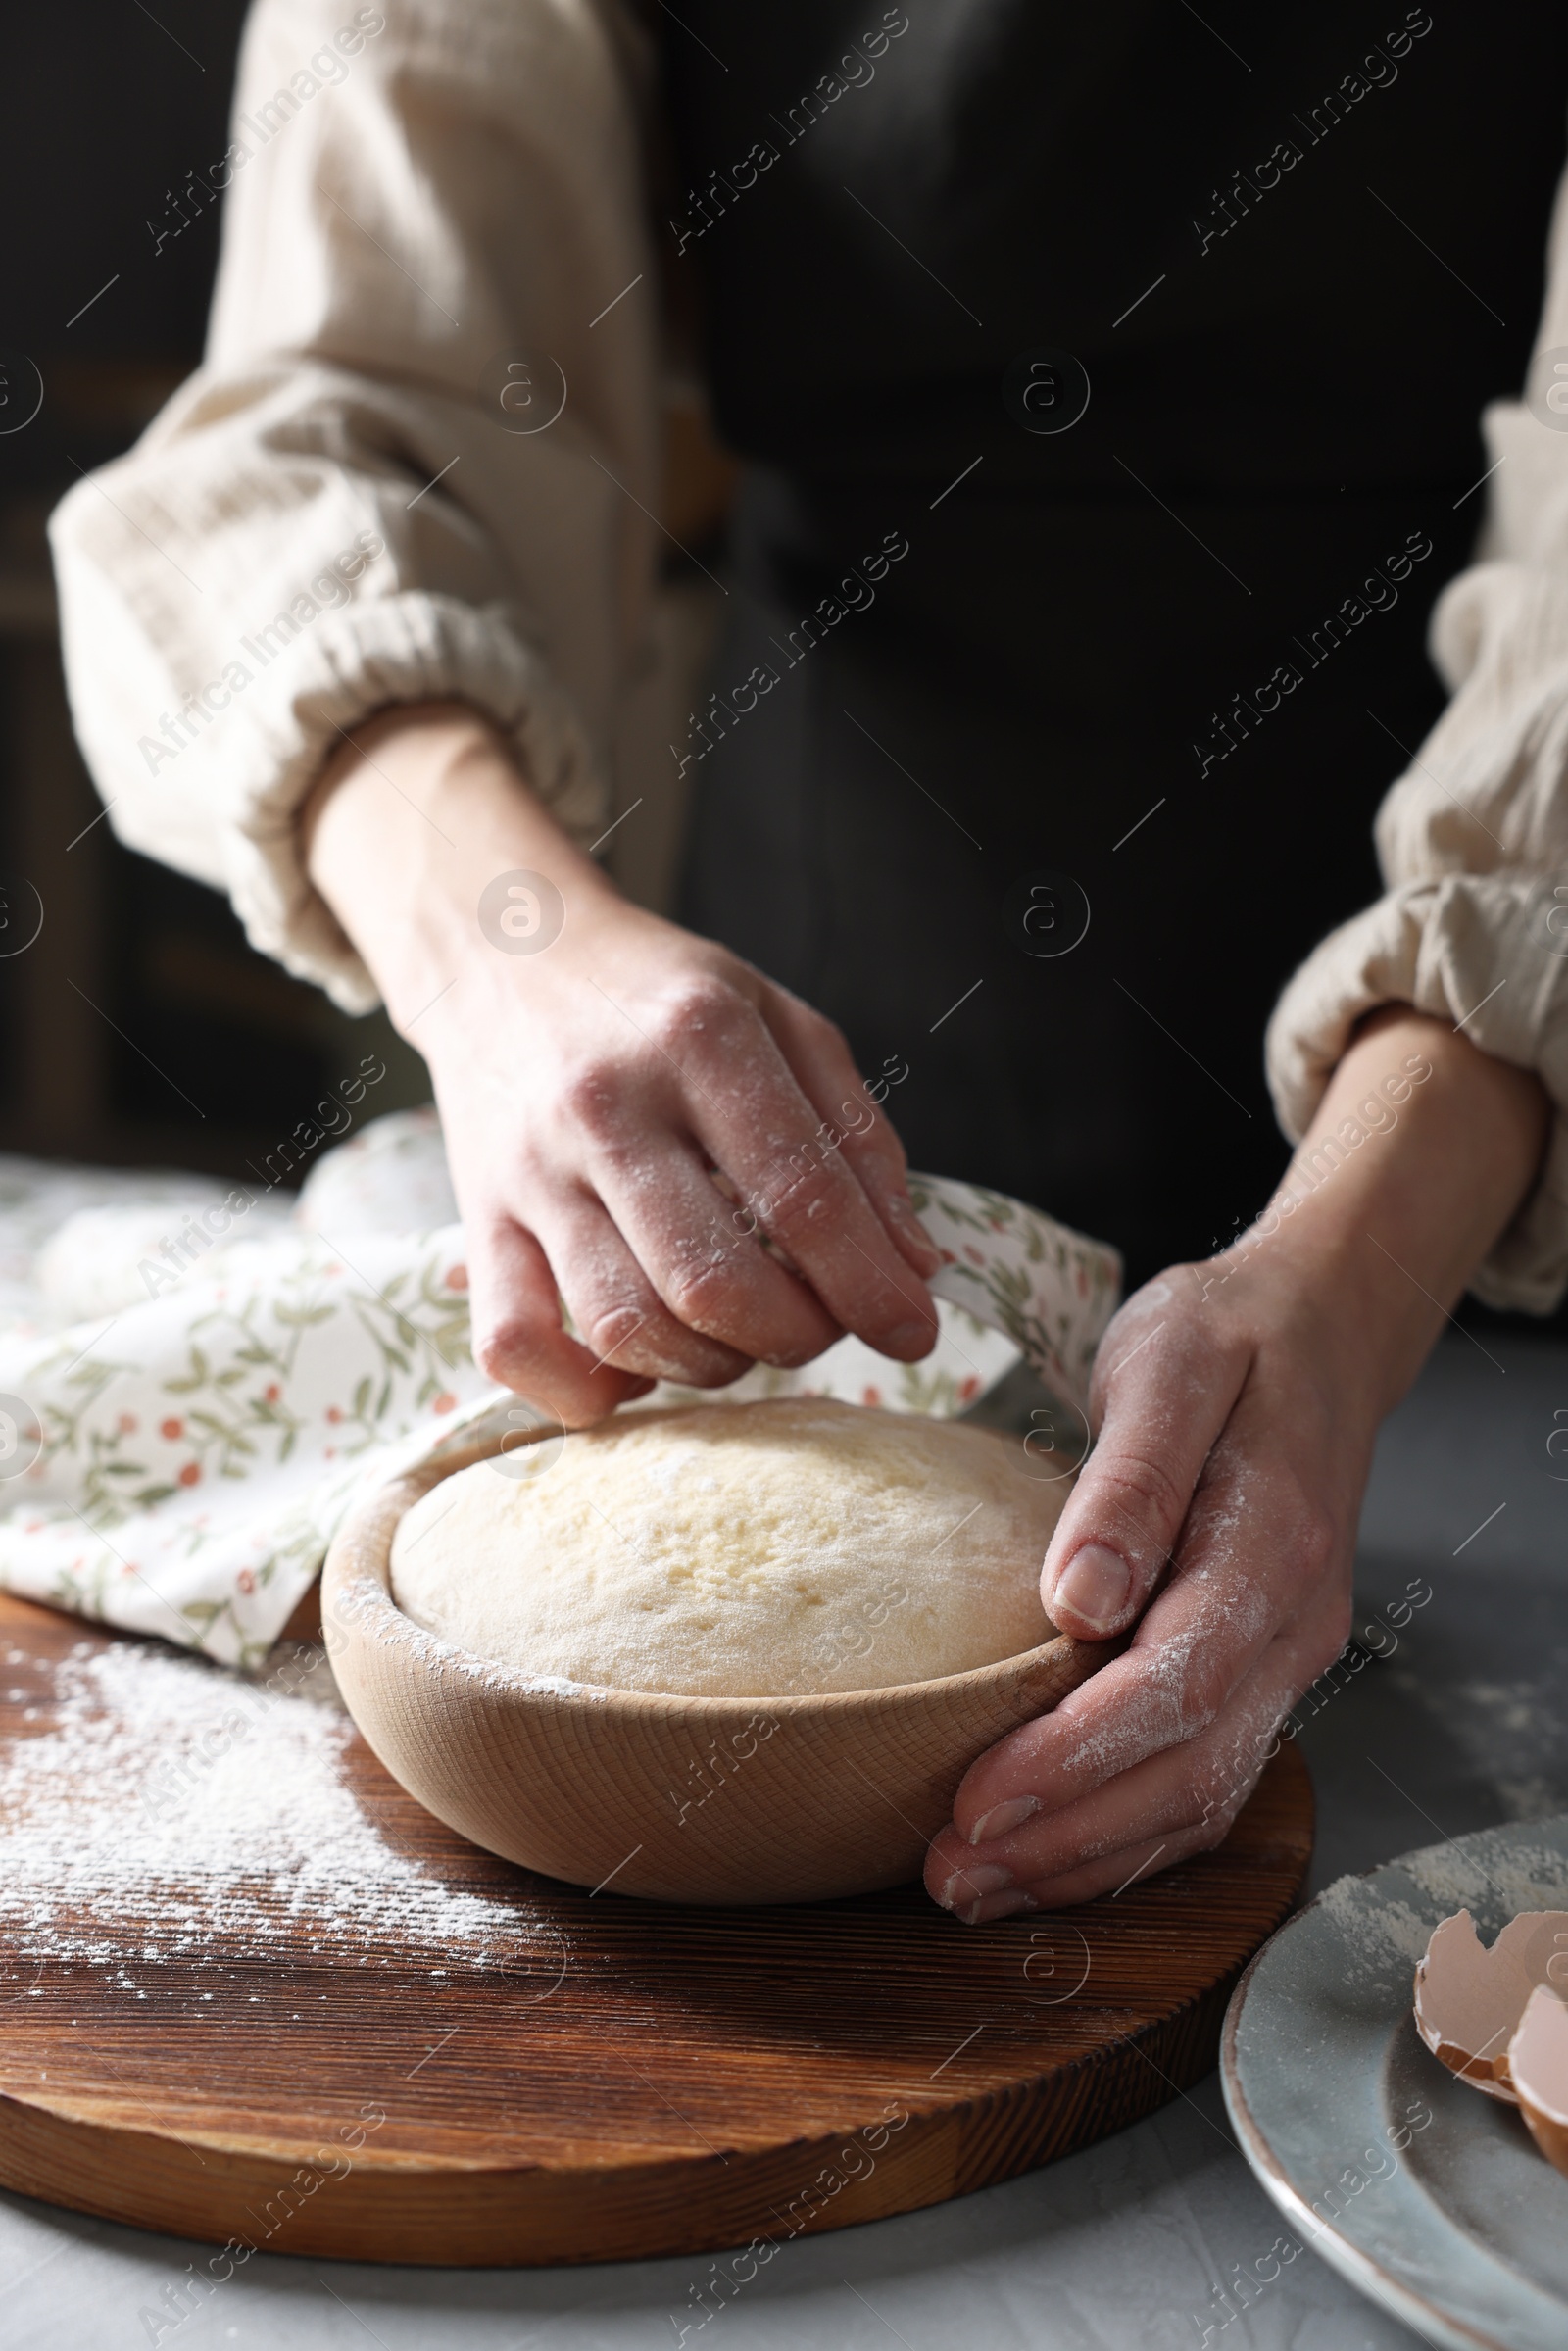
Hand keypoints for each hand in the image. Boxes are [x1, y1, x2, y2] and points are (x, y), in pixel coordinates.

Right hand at [304, 705, 938, 1423]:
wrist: (502, 952)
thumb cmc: (658, 995)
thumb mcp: (780, 1020)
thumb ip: (855, 1139)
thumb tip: (913, 1268)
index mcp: (697, 1040)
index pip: (799, 1195)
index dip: (868, 1284)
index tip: (913, 1330)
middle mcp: (605, 1108)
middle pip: (712, 1282)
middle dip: (795, 1334)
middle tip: (821, 1323)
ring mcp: (530, 1173)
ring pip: (623, 1326)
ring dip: (709, 1364)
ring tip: (741, 1334)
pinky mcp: (478, 1222)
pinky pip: (513, 1346)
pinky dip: (584, 1391)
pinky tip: (640, 1369)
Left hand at [925, 1008, 1547, 1921]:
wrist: (1322, 1331)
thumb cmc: (1232, 1336)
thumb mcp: (1173, 1363)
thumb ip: (1131, 1480)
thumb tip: (1077, 1597)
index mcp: (1273, 1548)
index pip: (1176, 1686)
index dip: (1074, 1758)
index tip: (976, 1801)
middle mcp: (1294, 1625)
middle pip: (1189, 1772)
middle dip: (1065, 1839)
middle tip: (946, 1873)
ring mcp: (1285, 1659)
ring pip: (1198, 1798)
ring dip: (1086, 1858)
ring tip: (971, 1885)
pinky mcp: (1258, 1672)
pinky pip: (1202, 1781)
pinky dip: (1123, 1837)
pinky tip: (1042, 1854)